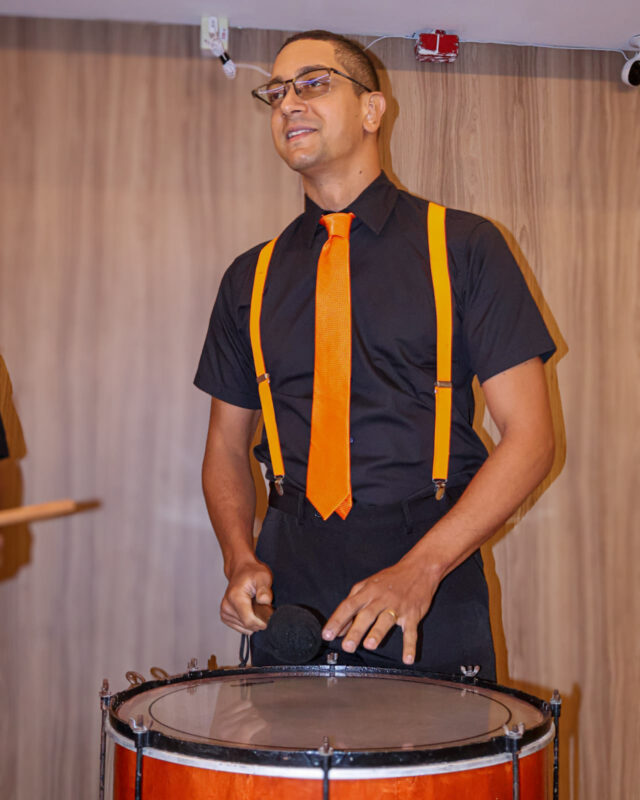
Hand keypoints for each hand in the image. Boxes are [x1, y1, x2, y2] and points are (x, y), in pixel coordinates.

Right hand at [220, 559, 273, 634]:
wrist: (241, 570)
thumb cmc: (252, 573)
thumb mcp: (262, 576)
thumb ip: (264, 589)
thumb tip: (265, 601)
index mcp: (235, 597)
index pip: (248, 621)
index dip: (262, 622)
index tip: (270, 615)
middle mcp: (227, 606)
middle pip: (248, 626)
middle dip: (259, 620)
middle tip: (263, 606)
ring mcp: (224, 612)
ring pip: (245, 628)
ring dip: (254, 621)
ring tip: (255, 606)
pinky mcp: (225, 617)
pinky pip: (242, 628)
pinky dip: (249, 623)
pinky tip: (250, 610)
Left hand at [322, 553, 440, 664]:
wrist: (419, 569)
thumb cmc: (390, 579)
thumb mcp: (368, 587)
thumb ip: (352, 605)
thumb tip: (338, 629)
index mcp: (367, 592)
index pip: (348, 606)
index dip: (337, 620)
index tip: (327, 635)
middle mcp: (381, 599)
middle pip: (366, 615)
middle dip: (356, 630)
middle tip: (347, 646)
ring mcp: (397, 606)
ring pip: (386, 620)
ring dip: (378, 633)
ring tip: (370, 645)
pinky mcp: (412, 614)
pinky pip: (411, 631)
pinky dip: (410, 646)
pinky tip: (408, 659)